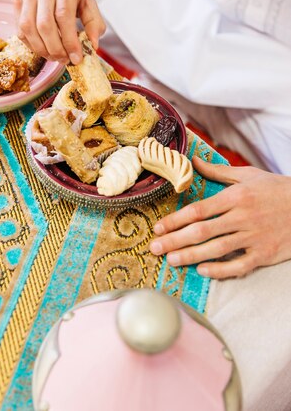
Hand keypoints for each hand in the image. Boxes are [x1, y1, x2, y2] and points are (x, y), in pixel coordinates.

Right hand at [11, 0, 105, 63]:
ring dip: (41, 48)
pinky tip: (41, 48)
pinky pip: (19, 27)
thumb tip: (94, 45)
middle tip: (64, 60)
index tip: (76, 58)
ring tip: (53, 57)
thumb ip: (94, 21)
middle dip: (55, 48)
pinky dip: (30, 43)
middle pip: (45, 24)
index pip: (64, 16)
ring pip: (28, 27)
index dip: (70, 41)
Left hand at [150, 156, 290, 278]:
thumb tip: (192, 162)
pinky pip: (239, 266)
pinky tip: (202, 270)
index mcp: (236, 197)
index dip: (175, 220)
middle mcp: (243, 217)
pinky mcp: (264, 255)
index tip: (158, 228)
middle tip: (154, 248)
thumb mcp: (248, 175)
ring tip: (171, 260)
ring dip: (190, 256)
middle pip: (202, 231)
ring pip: (216, 250)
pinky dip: (220, 270)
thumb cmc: (277, 189)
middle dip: (175, 241)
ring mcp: (254, 238)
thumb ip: (218, 171)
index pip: (198, 210)